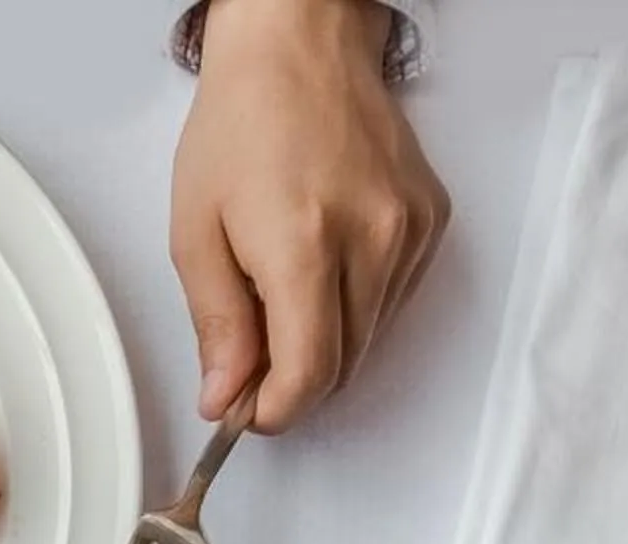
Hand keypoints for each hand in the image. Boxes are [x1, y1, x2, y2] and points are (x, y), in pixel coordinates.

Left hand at [170, 0, 448, 433]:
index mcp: (305, 247)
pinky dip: (355, 308)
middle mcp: (371, 242)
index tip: (247, 414)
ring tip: (281, 297)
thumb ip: (217, 323)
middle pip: (342, 367)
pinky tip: (322, 268)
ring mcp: (410, 233)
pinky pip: (393, 302)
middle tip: (250, 361)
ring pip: (370, 340)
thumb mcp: (196, 231)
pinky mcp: (431, 223)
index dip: (276, 410)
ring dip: (325, 344)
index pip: (310, 374)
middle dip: (294, 381)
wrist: (302, 46)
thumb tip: (224, 397)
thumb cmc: (243, 123)